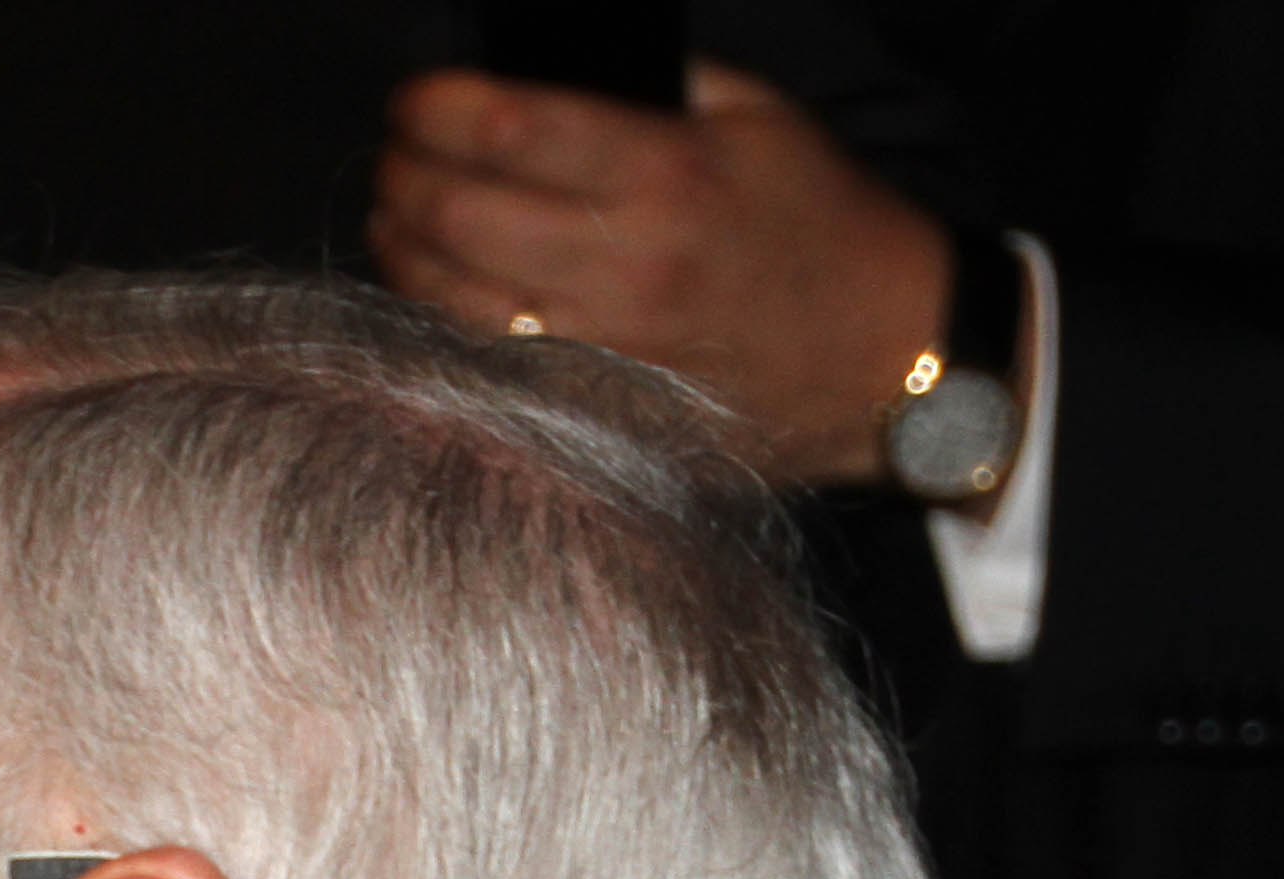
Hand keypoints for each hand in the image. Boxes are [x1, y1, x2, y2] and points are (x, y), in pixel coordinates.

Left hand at [370, 60, 953, 487]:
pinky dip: (441, 320)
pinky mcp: (597, 404)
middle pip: (455, 212)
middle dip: (401, 173)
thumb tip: (559, 68)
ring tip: (394, 216)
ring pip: (450, 298)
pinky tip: (433, 288)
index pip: (507, 128)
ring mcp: (604, 344)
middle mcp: (623, 263)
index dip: (434, 107)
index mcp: (665, 173)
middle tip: (394, 154)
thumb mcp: (759, 118)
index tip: (411, 98)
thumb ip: (661, 84)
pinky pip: (484, 361)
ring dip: (402, 250)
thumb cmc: (823, 225)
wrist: (889, 355)